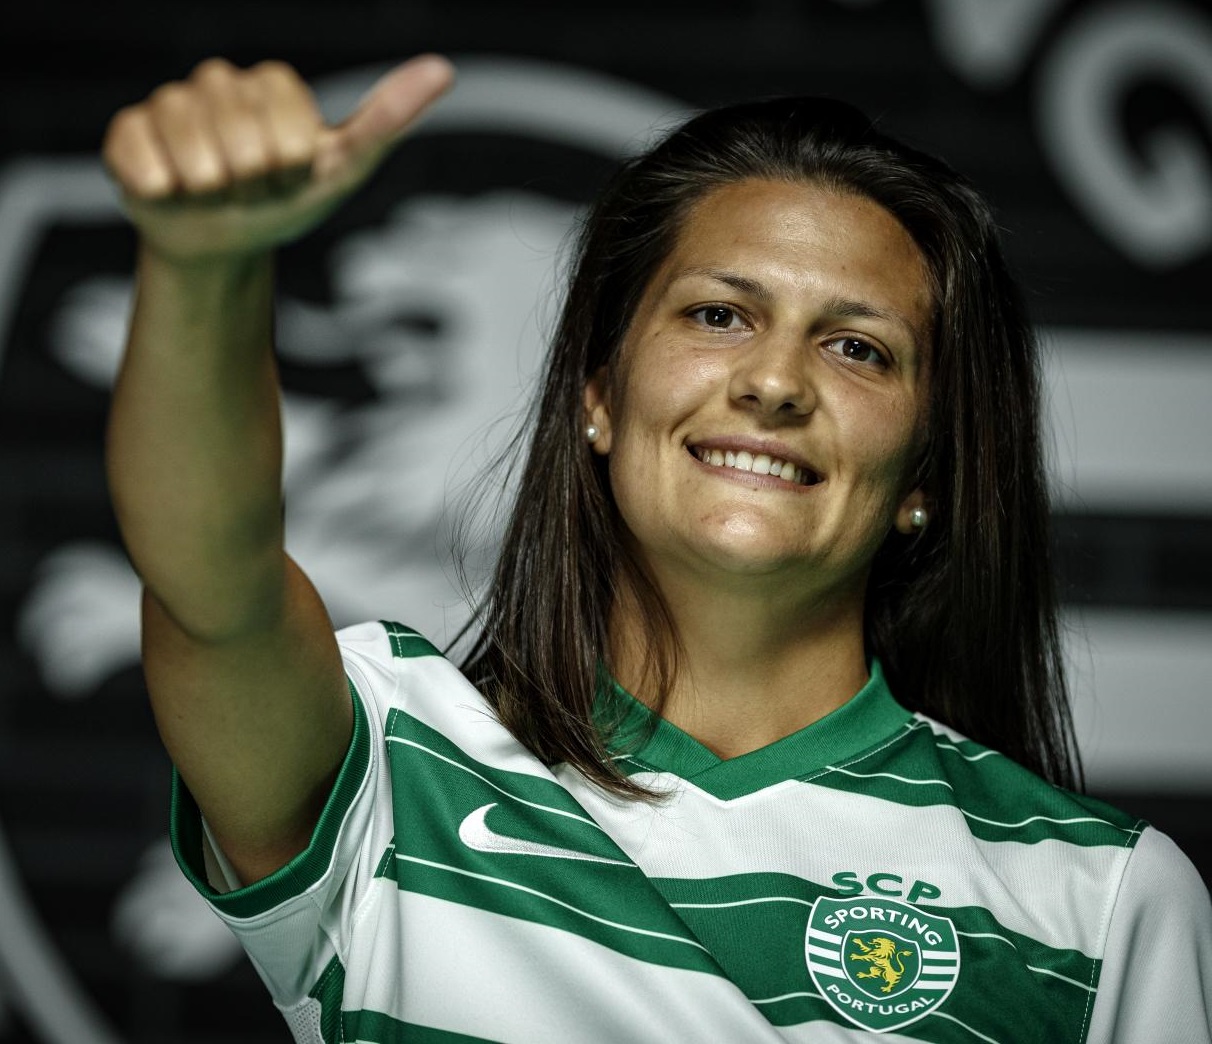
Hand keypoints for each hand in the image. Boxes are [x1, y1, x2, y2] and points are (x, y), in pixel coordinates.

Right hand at [102, 55, 454, 261]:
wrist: (223, 245)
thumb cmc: (286, 201)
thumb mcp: (342, 168)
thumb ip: (387, 119)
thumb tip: (443, 69)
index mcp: (271, 84)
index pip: (289, 125)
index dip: (292, 166)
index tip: (290, 175)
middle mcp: (219, 82)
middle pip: (242, 138)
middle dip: (253, 180)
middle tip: (250, 188)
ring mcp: (170, 103)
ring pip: (193, 149)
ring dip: (211, 189)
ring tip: (214, 190)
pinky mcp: (128, 131)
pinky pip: (144, 160)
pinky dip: (164, 189)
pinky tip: (172, 190)